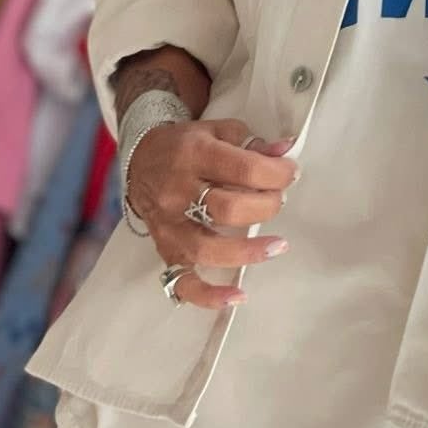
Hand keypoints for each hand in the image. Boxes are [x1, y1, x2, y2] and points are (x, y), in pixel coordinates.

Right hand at [126, 117, 297, 310]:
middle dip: (265, 207)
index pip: (244, 169)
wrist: (138, 160)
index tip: (290, 174)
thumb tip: (286, 151)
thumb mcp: (216, 131)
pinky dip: (209, 295)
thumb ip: (252, 142)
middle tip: (278, 201)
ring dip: (247, 251)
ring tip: (277, 246)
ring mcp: (169, 225)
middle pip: (228, 209)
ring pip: (207, 248)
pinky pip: (183, 281)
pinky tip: (237, 296)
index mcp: (194, 155)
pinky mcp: (165, 249)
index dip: (276, 174)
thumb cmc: (184, 146)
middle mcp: (177, 191)